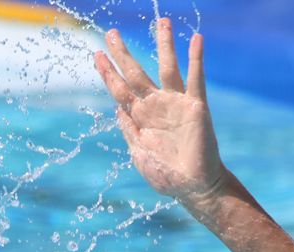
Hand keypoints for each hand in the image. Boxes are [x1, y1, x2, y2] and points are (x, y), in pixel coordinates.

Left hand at [94, 21, 223, 204]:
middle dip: (123, 54)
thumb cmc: (166, 176)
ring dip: (164, 44)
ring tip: (162, 21)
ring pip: (168, 67)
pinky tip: (196, 39)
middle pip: (136, 73)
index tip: (96, 54)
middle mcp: (157, 106)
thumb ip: (129, 131)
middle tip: (111, 33)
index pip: (120, 90)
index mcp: (140, 118)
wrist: (195, 188)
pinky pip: (196, 79)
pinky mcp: (196, 107)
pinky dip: (197, 59)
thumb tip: (117, 108)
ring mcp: (176, 104)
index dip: (108, 73)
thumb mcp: (139, 155)